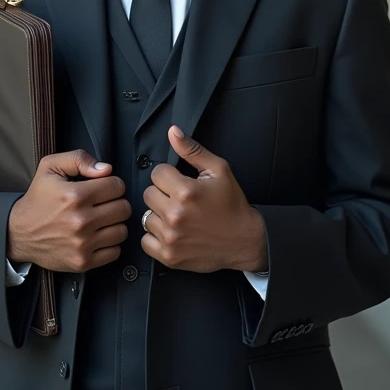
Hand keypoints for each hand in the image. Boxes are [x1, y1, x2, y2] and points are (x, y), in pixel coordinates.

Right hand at [7, 149, 131, 271]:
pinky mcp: (83, 262)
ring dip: (114, 224)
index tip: (103, 188)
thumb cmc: (38, 198)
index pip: (117, 186)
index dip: (112, 184)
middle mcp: (81, 220)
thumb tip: (106, 169)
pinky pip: (115, 252)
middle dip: (116, 203)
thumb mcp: (50, 167)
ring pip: (122, 230)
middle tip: (103, 204)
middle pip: (124, 208)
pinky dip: (110, 244)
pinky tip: (98, 236)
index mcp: (75, 195)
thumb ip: (79, 159)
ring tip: (101, 220)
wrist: (18, 233)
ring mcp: (83, 243)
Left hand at [140, 126, 266, 273]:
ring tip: (179, 216)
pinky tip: (172, 232)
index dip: (169, 175)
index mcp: (186, 191)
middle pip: (148, 193)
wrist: (244, 240)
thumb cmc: (232, 205)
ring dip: (159, 215)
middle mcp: (175, 215)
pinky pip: (145, 241)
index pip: (156, 172)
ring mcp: (171, 238)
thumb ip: (192, 150)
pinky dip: (155, 237)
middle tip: (181, 200)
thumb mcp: (218, 170)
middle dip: (163, 194)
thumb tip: (173, 132)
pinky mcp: (169, 256)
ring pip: (146, 216)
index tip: (180, 183)